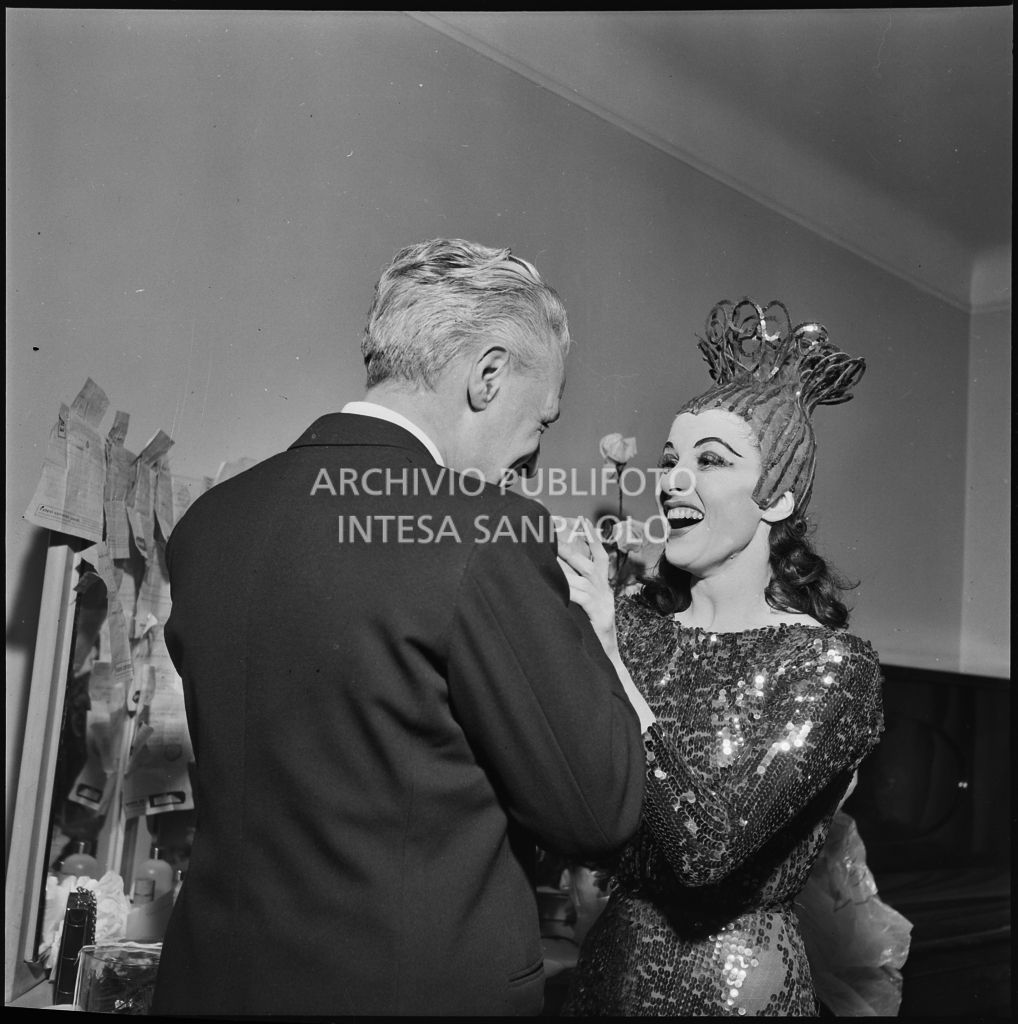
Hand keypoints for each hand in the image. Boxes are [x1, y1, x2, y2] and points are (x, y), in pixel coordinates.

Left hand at [556, 517, 616, 655]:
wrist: (608, 660)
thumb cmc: (591, 635)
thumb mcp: (586, 609)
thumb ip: (576, 592)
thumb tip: (556, 576)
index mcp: (603, 588)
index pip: (599, 556)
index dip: (592, 537)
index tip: (582, 519)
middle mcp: (605, 591)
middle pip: (586, 561)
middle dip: (569, 545)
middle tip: (551, 532)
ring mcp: (603, 602)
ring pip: (582, 576)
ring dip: (564, 563)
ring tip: (547, 552)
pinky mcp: (599, 615)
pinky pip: (581, 596)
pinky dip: (568, 588)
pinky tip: (555, 583)